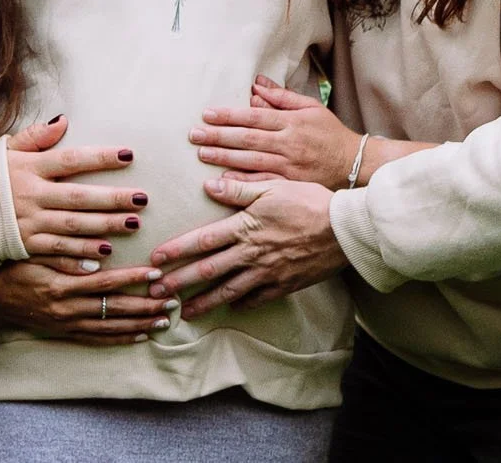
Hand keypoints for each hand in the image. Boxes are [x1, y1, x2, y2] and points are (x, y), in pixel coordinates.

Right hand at [0, 256, 176, 344]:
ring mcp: (67, 324)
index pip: (106, 283)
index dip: (133, 278)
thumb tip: (99, 258)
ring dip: (140, 324)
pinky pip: (98, 339)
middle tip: (173, 300)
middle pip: (115, 309)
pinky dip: (121, 338)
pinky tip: (140, 335)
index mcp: (62, 287)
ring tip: (165, 320)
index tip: (157, 272)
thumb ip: (65, 255)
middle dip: (147, 305)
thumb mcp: (36, 255)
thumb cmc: (14, 267)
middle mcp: (68, 309)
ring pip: (111, 327)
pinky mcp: (65, 332)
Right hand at [5, 116, 148, 260]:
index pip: (71, 160)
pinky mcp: (25, 245)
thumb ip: (36, 136)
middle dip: (112, 199)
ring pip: (73, 226)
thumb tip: (63, 120)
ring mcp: (29, 222)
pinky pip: (57, 250)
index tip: (128, 155)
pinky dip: (80, 254)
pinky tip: (103, 255)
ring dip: (104, 226)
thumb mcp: (7, 149)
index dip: (100, 158)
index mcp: (30, 168)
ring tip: (132, 224)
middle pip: (79, 197)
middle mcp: (32, 195)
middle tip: (142, 199)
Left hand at [146, 177, 345, 317]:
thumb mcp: (274, 186)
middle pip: (208, 270)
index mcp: (245, 226)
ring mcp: (267, 273)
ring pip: (228, 291)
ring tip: (184, 313)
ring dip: (203, 302)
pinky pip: (257, 298)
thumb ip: (240, 188)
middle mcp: (251, 253)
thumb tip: (210, 186)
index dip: (177, 250)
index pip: (202, 240)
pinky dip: (241, 304)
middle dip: (180, 283)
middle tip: (156, 293)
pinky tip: (231, 308)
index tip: (155, 260)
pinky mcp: (284, 285)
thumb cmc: (310, 201)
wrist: (345, 230)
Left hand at [188, 75, 356, 189]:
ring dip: (224, 157)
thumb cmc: (330, 133)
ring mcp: (290, 166)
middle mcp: (289, 144)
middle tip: (194, 134)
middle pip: (248, 139)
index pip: (255, 117)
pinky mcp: (291, 185)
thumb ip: (282, 97)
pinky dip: (243, 181)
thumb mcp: (311, 108)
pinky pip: (263, 183)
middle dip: (219, 136)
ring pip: (252, 161)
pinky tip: (224, 180)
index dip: (230, 115)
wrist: (355, 164)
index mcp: (292, 122)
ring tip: (202, 153)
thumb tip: (256, 85)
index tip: (207, 114)